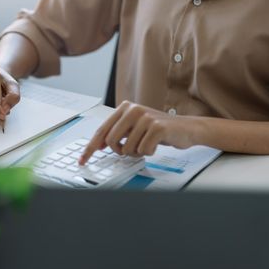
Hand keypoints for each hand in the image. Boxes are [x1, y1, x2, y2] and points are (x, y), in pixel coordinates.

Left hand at [79, 101, 199, 164]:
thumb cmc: (158, 129)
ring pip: (127, 149)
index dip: (90, 148)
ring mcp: (146, 117)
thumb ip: (116, 133)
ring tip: (146, 144)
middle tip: (131, 150)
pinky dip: (149, 152)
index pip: (101, 130)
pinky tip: (156, 144)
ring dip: (137, 153)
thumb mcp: (134, 128)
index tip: (82, 160)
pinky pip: (143, 151)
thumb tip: (97, 145)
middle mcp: (133, 109)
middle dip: (120, 151)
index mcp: (125, 108)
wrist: (186, 128)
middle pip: (111, 141)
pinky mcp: (158, 127)